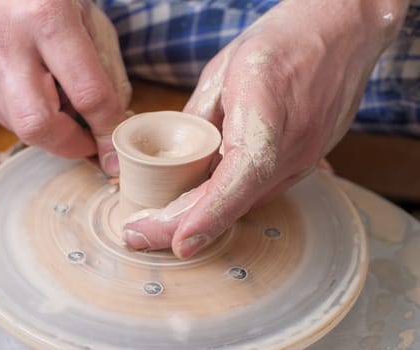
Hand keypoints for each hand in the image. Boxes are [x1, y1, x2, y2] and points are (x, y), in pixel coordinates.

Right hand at [0, 0, 130, 175]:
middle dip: (70, 145)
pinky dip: (31, 118)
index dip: (107, 129)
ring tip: (65, 106)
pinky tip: (39, 94)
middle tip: (90, 143)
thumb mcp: (88, 18)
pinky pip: (5, 119)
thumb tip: (112, 126)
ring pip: (20, 128)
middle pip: (38, 125)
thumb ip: (106, 72)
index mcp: (46, 18)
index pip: (86, 94)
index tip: (116, 149)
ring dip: (52, 131)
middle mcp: (5, 42)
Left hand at [123, 0, 407, 257]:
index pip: (241, 174)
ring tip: (159, 220)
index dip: (210, 213)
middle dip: (185, 225)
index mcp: (267, 111)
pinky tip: (200, 202)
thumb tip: (175, 159)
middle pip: (237, 200)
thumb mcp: (222, 72)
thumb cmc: (281, 41)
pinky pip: (261, 190)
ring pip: (247, 202)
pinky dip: (228, 201)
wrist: (340, 33)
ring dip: (204, 217)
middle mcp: (293, 145)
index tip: (178, 241)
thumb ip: (198, 119)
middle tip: (140, 234)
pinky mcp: (305, 163)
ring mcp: (304, 158)